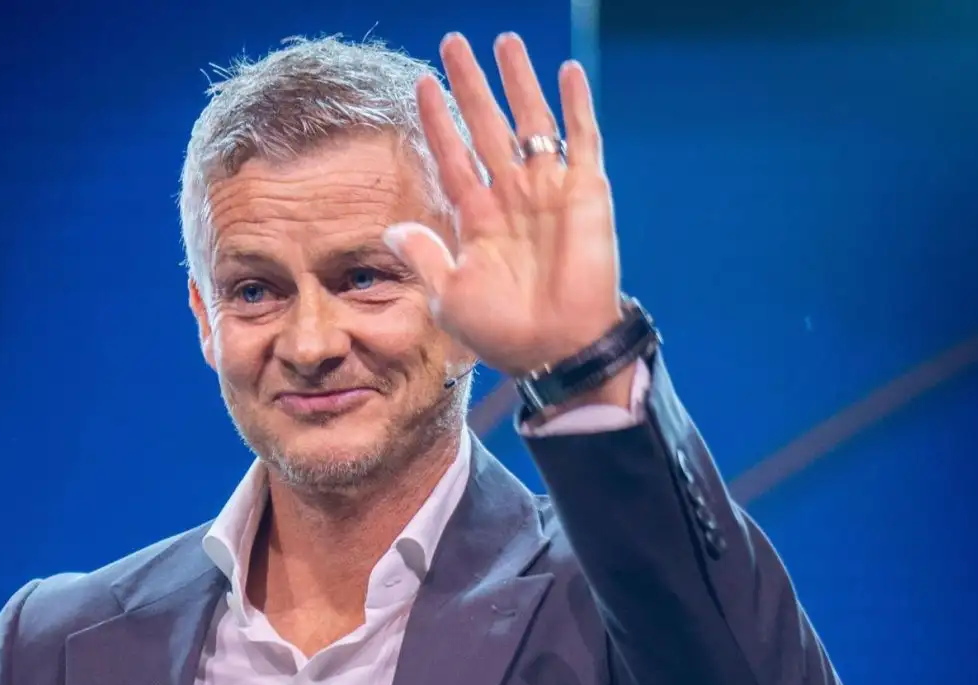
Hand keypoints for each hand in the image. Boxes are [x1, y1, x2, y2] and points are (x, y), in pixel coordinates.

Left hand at [384, 32, 622, 379]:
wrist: (558, 350)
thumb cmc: (504, 332)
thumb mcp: (449, 296)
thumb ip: (424, 256)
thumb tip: (390, 229)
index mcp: (478, 219)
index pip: (453, 156)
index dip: (436, 121)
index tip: (420, 85)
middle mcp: (512, 197)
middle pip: (486, 126)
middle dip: (470, 85)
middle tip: (453, 43)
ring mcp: (549, 192)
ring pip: (530, 122)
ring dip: (517, 82)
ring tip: (503, 41)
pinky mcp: (587, 194)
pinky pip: (582, 140)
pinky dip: (576, 106)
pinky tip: (566, 71)